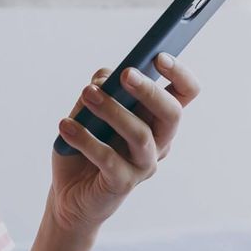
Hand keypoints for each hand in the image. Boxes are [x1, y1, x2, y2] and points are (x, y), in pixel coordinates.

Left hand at [48, 52, 201, 237]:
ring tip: (87, 94)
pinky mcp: (122, 184)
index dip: (179, 74)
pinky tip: (66, 126)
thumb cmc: (85, 145)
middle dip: (150, 90)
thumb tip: (104, 80)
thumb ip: (99, 91)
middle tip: (126, 74)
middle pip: (172, 113)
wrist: (68, 194)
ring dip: (113, 110)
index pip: (184, 93)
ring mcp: (143, 165)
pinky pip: (109, 160)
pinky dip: (86, 140)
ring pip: (141, 135)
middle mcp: (158, 142)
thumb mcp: (89, 110)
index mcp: (156, 118)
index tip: (159, 56)